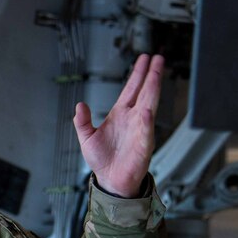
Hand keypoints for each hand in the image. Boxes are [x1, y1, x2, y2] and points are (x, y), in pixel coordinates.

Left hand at [74, 54, 164, 197]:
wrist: (110, 180)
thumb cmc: (102, 160)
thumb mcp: (86, 137)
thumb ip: (82, 121)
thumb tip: (79, 105)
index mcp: (120, 114)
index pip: (131, 89)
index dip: (138, 74)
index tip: (144, 59)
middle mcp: (133, 118)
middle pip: (145, 91)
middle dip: (151, 74)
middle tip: (158, 57)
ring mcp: (141, 129)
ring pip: (150, 103)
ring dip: (154, 88)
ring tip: (158, 72)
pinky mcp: (144, 143)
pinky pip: (146, 129)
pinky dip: (147, 119)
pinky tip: (148, 109)